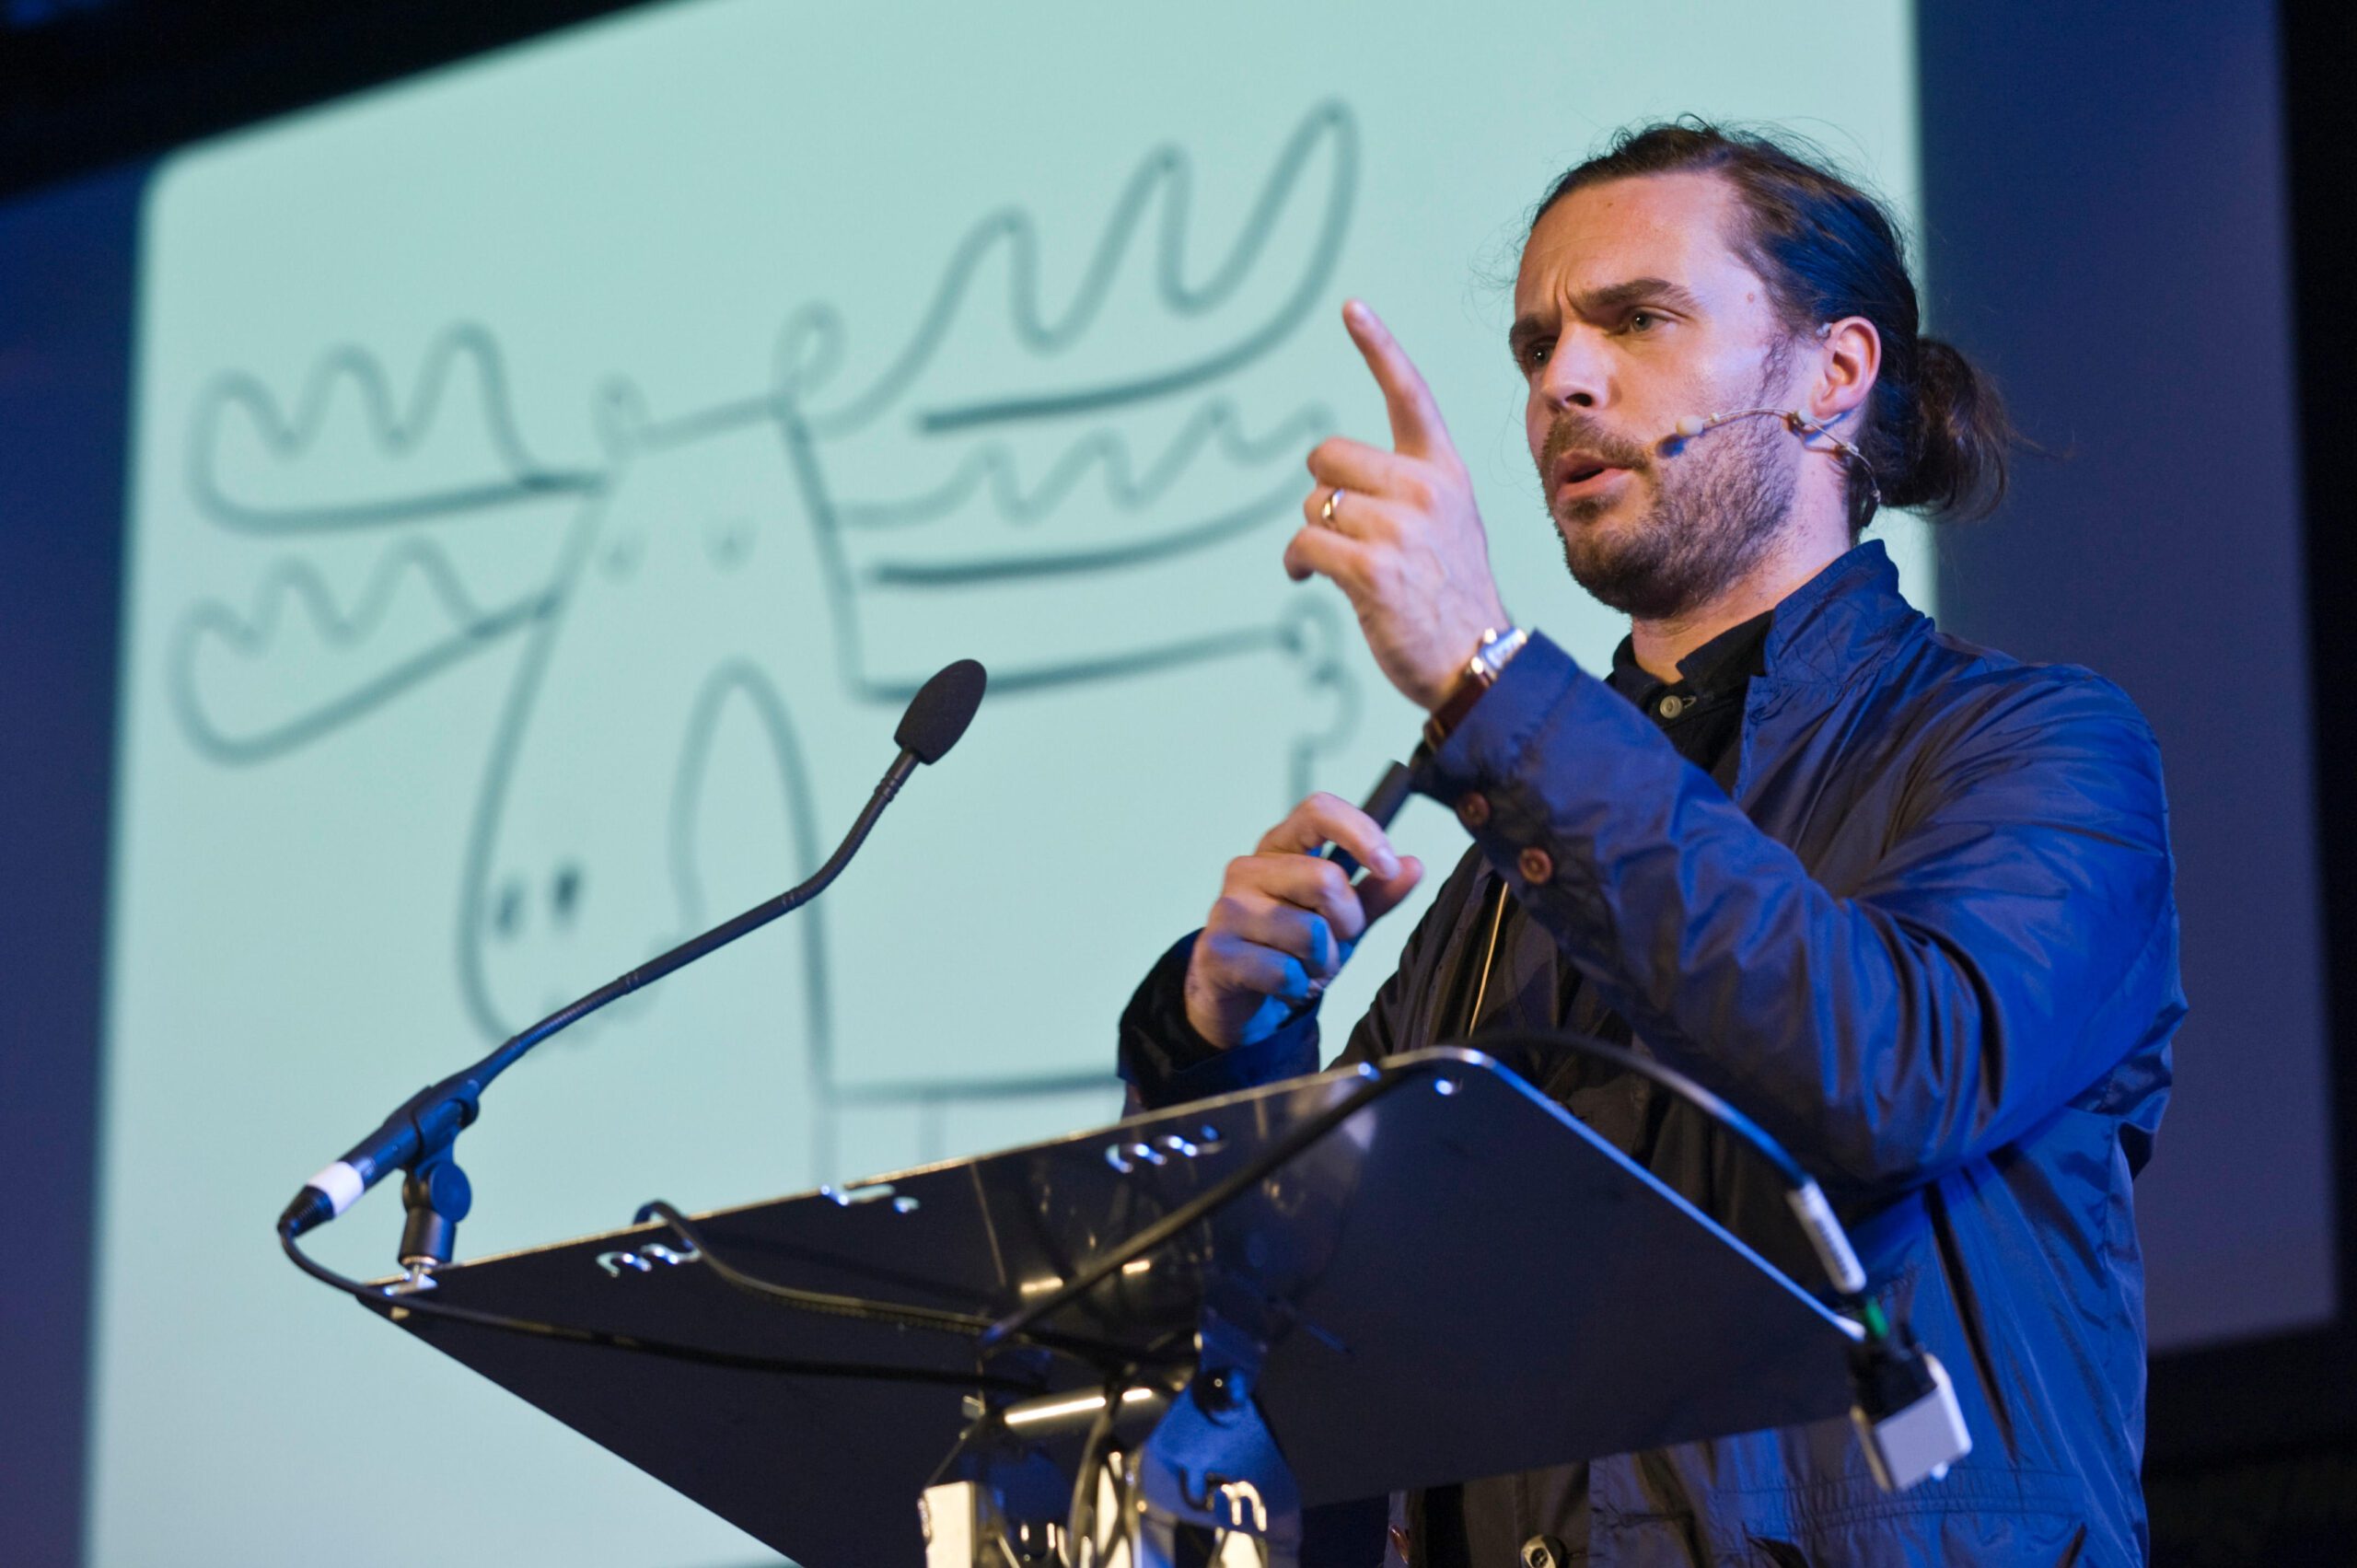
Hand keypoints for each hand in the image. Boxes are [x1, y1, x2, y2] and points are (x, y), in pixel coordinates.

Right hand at [1183, 793, 1424, 1048]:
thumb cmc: (1289, 948)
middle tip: (1333, 940)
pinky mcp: (1217, 951)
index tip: (1387, 865)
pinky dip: (1298, 986)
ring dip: (1323, 962)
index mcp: (1280, 848)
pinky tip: (1282, 984)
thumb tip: (1412, 866)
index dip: (1360, 832)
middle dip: (1347, 921)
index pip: (1318, 810)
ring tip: (1304, 965)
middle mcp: (1248, 869)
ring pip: (1310, 932)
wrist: (1239, 999)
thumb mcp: (1341, 920)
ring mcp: (1227, 909)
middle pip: (1325, 879)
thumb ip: (1376, 894)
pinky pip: (1286, 971)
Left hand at [1285, 300, 1510, 708]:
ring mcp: (1400, 529)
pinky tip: (1307, 577)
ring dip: (1312, 535)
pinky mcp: (1372, 569)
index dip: (1379, 347)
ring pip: (1314, 503)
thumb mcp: (1449, 524)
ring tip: (1335, 564)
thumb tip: (1331, 480)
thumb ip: (1407, 489)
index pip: (1410, 394)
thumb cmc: (1451, 595)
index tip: (1351, 307)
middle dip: (1322, 492)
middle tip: (1342, 528)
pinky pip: (1303, 542)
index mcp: (1445, 472)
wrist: (1478, 662)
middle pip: (1327, 456)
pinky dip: (1295, 562)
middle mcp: (1427, 490)